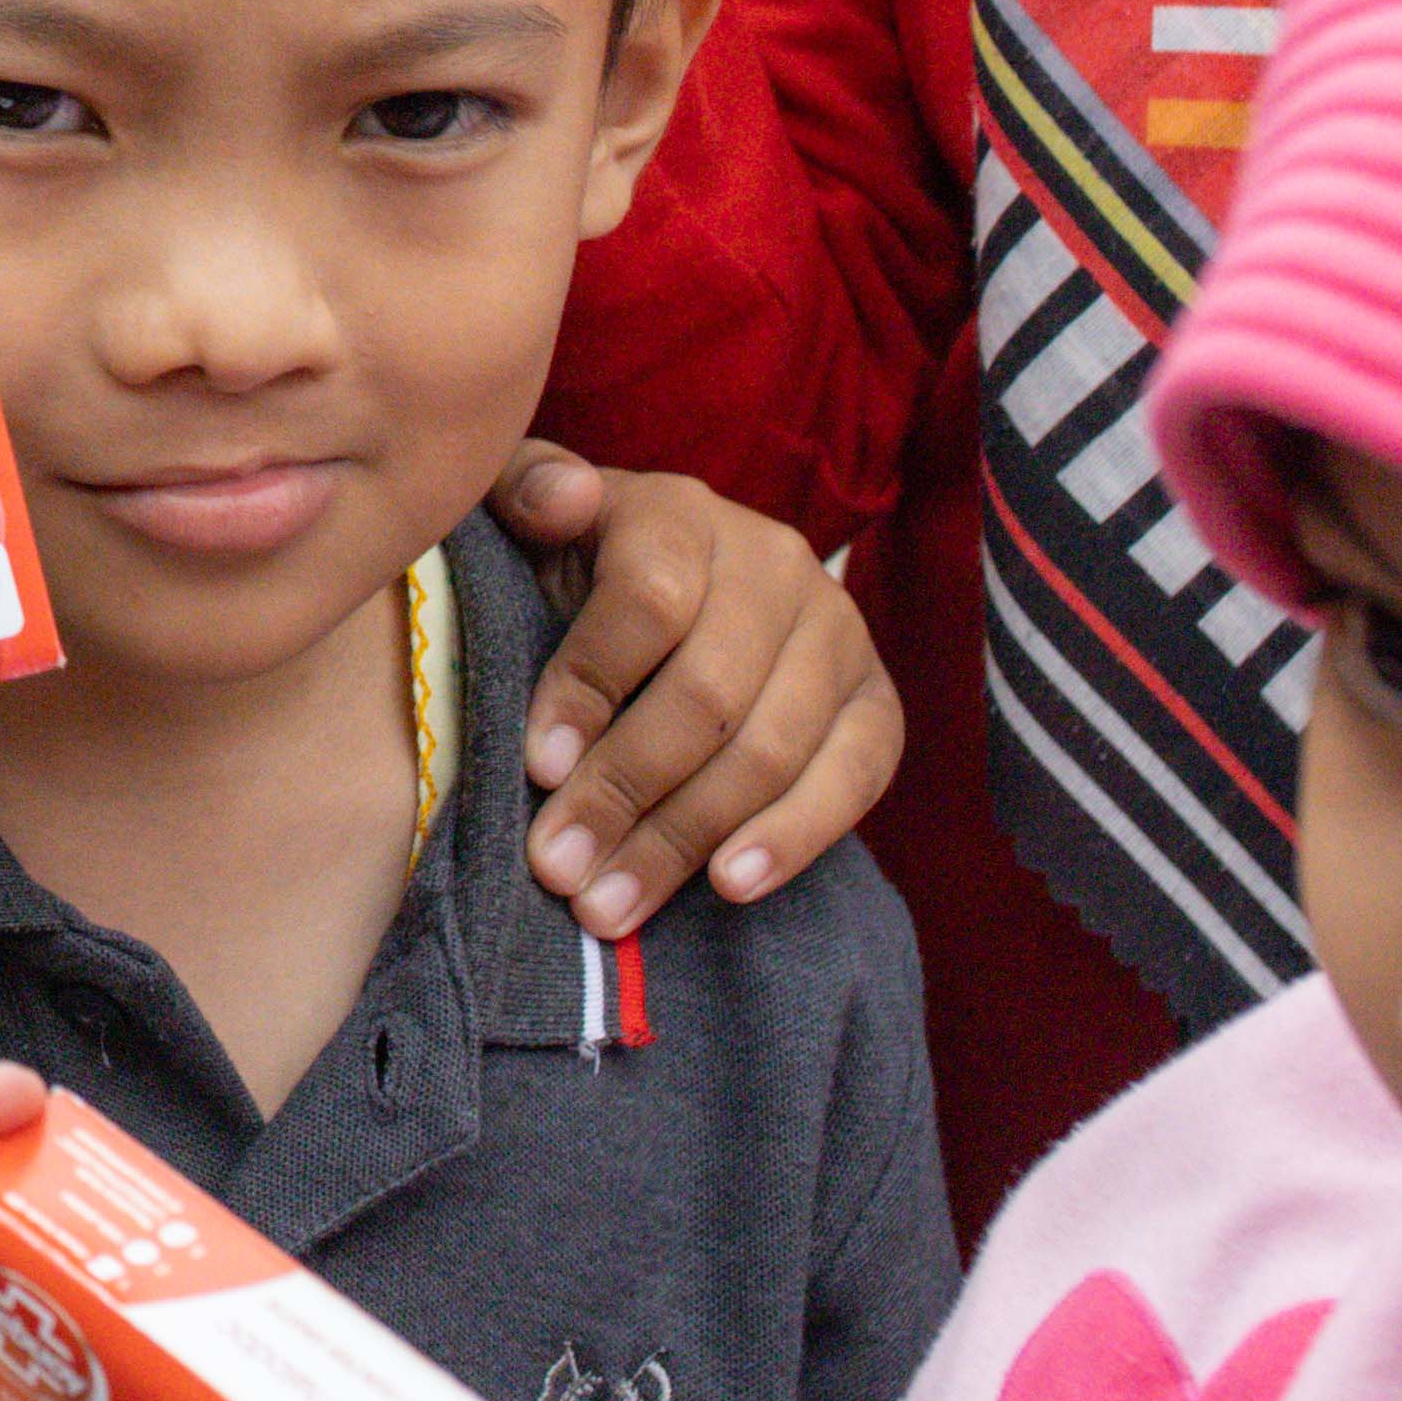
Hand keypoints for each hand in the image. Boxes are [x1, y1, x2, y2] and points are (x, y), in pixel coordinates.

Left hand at [493, 442, 899, 933]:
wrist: (664, 596)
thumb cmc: (574, 569)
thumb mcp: (527, 521)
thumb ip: (523, 496)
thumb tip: (564, 501)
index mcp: (679, 512)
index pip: (649, 598)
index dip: (592, 685)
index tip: (536, 768)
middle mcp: (773, 563)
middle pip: (709, 691)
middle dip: (626, 790)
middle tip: (558, 868)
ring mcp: (836, 633)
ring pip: (771, 748)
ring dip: (686, 837)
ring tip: (610, 904)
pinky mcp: (877, 702)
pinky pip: (855, 777)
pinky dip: (793, 838)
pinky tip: (729, 886)